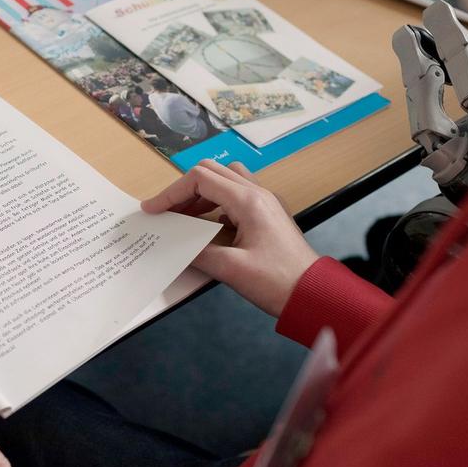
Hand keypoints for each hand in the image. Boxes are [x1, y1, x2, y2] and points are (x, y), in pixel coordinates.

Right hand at [141, 159, 318, 316]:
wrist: (314, 294)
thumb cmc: (277, 282)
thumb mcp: (230, 269)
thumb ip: (197, 253)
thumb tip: (173, 246)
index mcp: (248, 201)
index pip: (200, 179)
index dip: (171, 193)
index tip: (153, 210)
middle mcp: (258, 194)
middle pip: (212, 172)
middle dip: (183, 190)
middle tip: (166, 213)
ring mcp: (266, 202)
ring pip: (225, 180)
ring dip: (201, 193)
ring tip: (184, 217)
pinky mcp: (268, 215)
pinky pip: (237, 195)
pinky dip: (216, 203)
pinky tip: (208, 225)